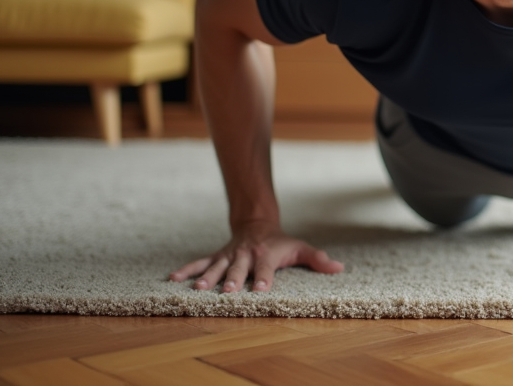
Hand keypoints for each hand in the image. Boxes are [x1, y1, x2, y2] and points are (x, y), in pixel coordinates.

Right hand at [169, 220, 343, 291]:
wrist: (257, 223)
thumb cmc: (282, 242)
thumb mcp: (301, 247)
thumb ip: (318, 259)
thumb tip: (339, 268)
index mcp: (266, 254)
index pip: (266, 267)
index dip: (265, 277)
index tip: (262, 288)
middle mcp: (246, 255)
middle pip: (239, 268)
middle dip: (234, 279)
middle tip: (229, 290)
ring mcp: (229, 255)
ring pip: (217, 266)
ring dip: (208, 277)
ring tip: (199, 289)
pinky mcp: (217, 256)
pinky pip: (200, 262)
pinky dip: (187, 269)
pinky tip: (172, 278)